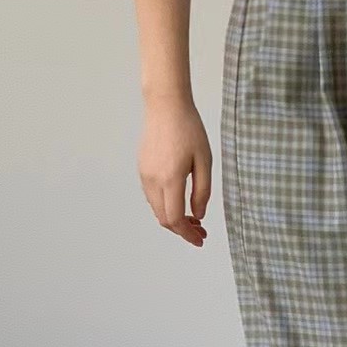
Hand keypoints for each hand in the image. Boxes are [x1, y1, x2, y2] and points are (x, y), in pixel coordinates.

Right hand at [138, 94, 211, 246]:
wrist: (165, 106)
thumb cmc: (189, 129)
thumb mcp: (204, 160)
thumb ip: (202, 191)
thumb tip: (198, 215)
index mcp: (170, 179)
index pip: (175, 219)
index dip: (187, 234)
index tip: (200, 240)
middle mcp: (153, 180)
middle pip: (163, 218)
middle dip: (182, 229)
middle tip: (201, 231)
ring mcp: (144, 175)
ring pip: (157, 208)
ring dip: (173, 218)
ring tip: (194, 218)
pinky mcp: (142, 168)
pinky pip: (152, 196)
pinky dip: (166, 205)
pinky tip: (180, 201)